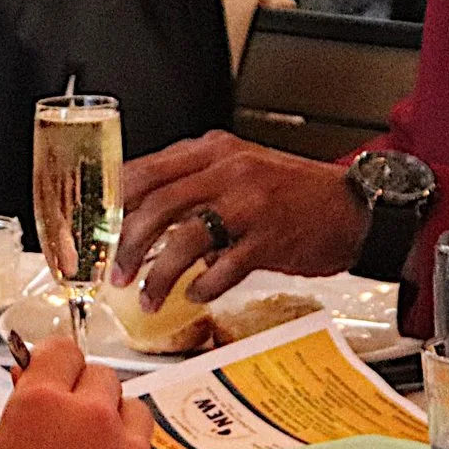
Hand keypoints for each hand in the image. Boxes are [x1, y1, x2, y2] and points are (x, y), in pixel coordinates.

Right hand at [0, 340, 164, 448]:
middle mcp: (94, 419)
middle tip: (68, 422)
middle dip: (85, 392)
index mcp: (41, 406)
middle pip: (103, 377)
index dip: (52, 360)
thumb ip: (10, 433)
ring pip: (134, 414)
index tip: (49, 372)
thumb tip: (24, 423)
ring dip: (116, 426)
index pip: (60, 350)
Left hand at [111, 131, 368, 307]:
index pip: (145, 171)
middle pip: (156, 205)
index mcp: (212, 150)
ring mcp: (249, 203)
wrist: (352, 207)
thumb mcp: (238, 171)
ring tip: (149, 297)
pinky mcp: (270, 238)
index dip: (113, 204)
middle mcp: (227, 170)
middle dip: (127, 245)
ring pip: (184, 239)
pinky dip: (204, 286)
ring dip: (159, 275)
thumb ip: (193, 186)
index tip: (96, 231)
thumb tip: (145, 218)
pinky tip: (196, 295)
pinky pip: (224, 267)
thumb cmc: (292, 193)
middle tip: (115, 273)